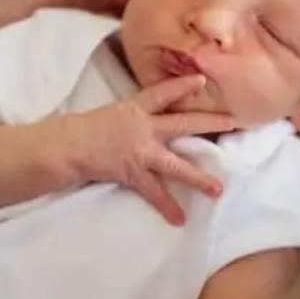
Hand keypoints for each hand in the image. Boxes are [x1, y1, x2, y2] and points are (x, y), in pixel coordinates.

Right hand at [65, 74, 236, 224]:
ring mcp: (140, 151)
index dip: (183, 85)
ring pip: (176, 165)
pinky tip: (180, 219)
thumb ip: (130, 117)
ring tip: (218, 189)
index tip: (203, 79)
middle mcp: (143, 126)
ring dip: (198, 178)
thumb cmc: (82, 130)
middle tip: (233, 123)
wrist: (66, 145)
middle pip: (182, 123)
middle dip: (209, 123)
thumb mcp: (110, 114)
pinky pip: (154, 193)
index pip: (163, 92)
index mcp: (135, 108)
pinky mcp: (133, 172)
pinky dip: (167, 207)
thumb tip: (145, 123)